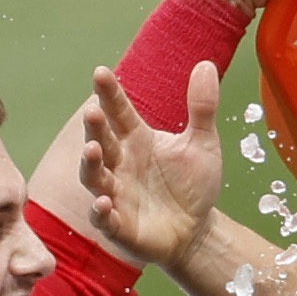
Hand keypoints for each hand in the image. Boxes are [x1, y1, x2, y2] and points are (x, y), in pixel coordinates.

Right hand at [81, 62, 225, 271]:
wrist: (196, 231)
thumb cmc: (192, 186)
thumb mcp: (203, 144)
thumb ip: (201, 108)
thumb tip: (206, 64)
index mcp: (136, 139)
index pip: (118, 111)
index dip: (109, 93)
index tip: (101, 72)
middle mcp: (119, 163)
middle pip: (101, 140)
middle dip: (95, 127)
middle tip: (93, 111)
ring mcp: (116, 194)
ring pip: (94, 176)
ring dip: (90, 164)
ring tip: (91, 150)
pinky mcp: (119, 225)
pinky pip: (104, 218)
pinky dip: (101, 211)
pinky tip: (103, 202)